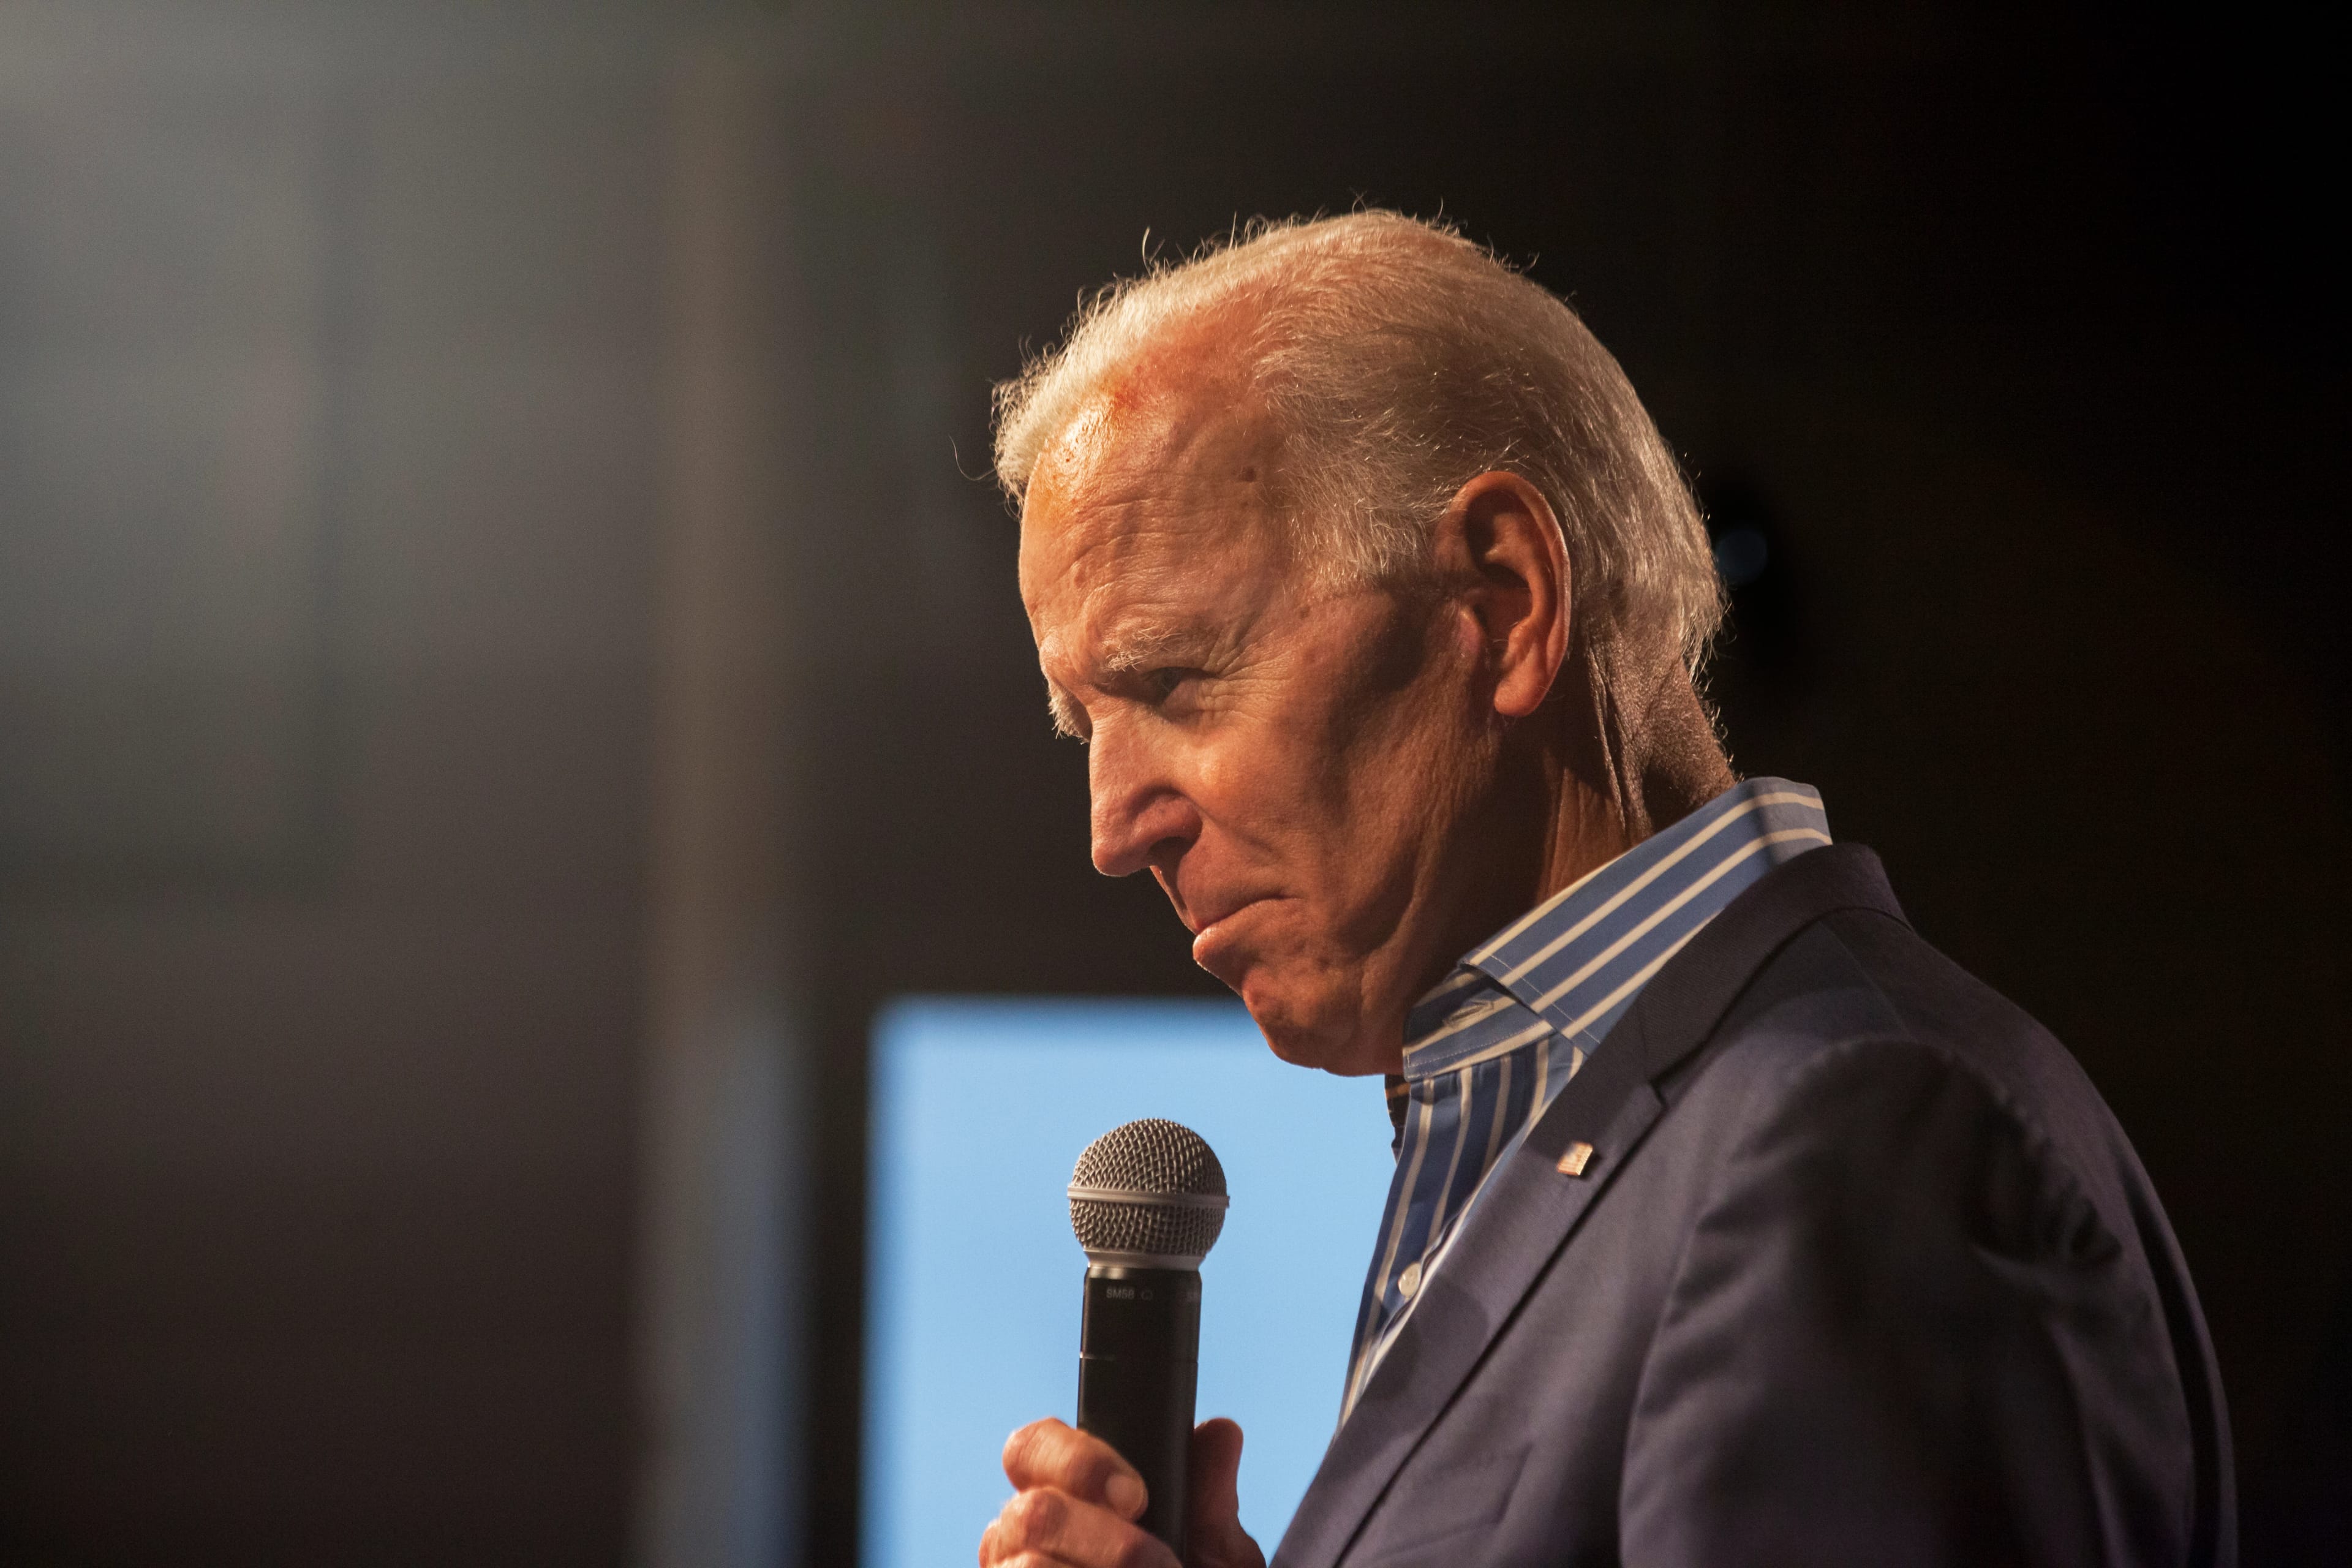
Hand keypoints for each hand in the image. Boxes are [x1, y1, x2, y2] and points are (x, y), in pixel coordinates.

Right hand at [979, 1417, 1264, 1567]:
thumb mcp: (1214, 1553)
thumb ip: (1209, 1498)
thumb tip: (1222, 1434)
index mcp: (1060, 1493)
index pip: (1032, 1447)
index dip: (1078, 1462)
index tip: (1137, 1496)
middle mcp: (1021, 1536)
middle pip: (1033, 1512)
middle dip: (1107, 1541)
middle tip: (1160, 1561)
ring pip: (1031, 1566)